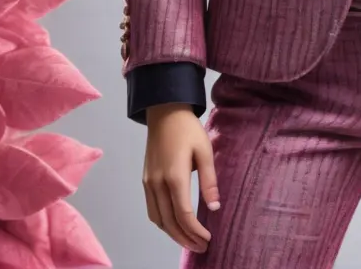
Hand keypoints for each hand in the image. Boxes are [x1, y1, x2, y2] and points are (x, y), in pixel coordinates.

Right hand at [143, 103, 218, 252]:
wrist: (164, 111)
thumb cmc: (188, 129)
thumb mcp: (204, 150)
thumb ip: (209, 180)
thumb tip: (214, 207)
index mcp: (174, 176)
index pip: (184, 215)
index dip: (195, 231)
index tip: (208, 239)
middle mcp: (157, 184)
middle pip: (169, 222)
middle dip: (185, 238)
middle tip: (201, 247)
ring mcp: (148, 183)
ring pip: (158, 219)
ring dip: (173, 234)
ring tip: (189, 241)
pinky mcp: (145, 180)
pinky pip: (152, 210)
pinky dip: (163, 223)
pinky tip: (174, 225)